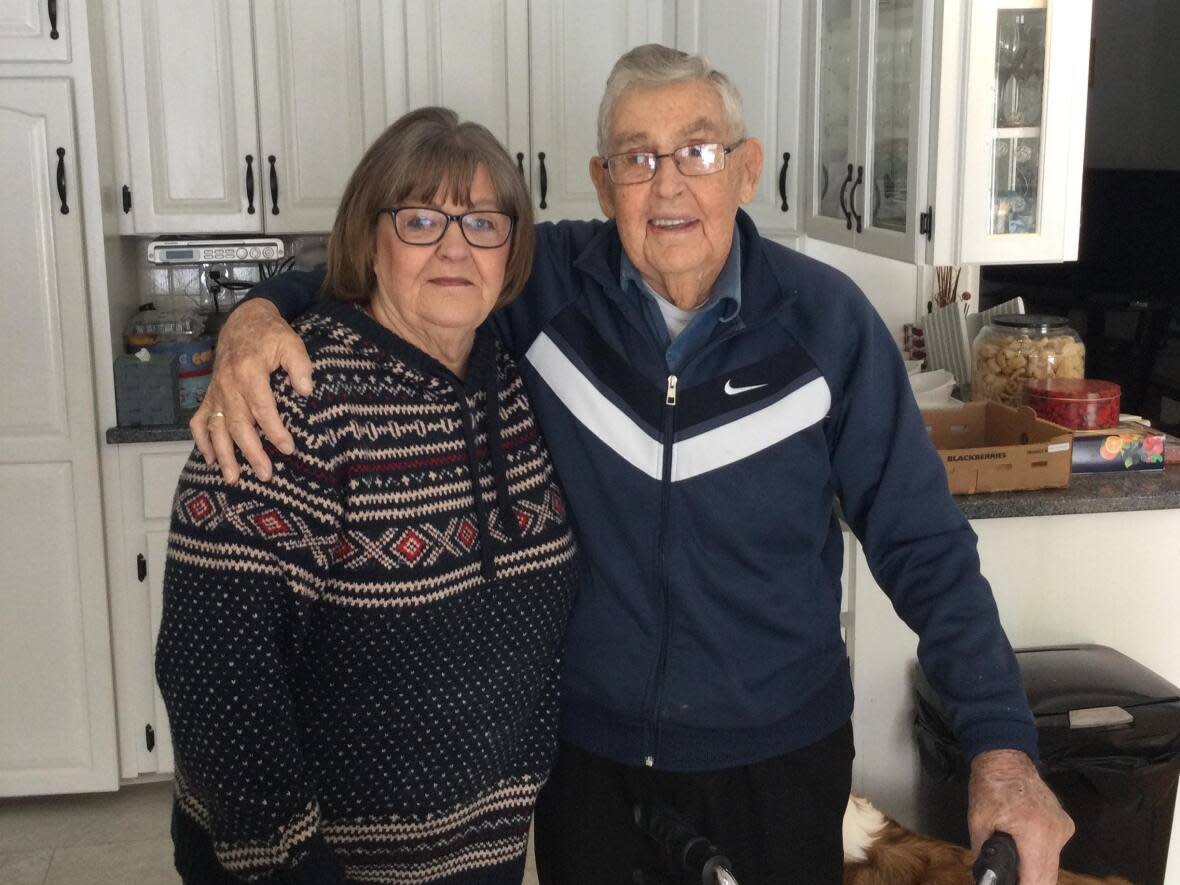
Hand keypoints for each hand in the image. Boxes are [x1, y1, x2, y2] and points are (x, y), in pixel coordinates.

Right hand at [190, 299, 311, 482]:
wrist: (244, 321)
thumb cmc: (272, 334)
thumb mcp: (291, 342)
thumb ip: (300, 366)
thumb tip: (306, 391)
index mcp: (249, 371)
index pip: (262, 408)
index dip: (274, 430)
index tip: (288, 448)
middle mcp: (228, 384)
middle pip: (238, 424)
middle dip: (251, 452)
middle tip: (265, 474)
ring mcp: (216, 391)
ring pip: (216, 427)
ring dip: (224, 455)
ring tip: (233, 479)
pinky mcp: (210, 394)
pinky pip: (199, 420)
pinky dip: (201, 441)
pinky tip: (210, 460)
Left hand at [967, 749, 1073, 884]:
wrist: (1006, 760)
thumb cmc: (989, 788)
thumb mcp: (977, 822)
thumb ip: (982, 854)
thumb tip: (984, 878)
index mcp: (1034, 833)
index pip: (1036, 879)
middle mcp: (1055, 833)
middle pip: (1048, 877)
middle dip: (1029, 883)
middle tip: (1012, 880)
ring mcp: (1063, 829)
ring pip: (1053, 866)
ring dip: (1036, 873)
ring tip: (1017, 869)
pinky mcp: (1065, 825)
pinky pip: (1055, 851)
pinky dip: (1041, 857)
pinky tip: (1026, 850)